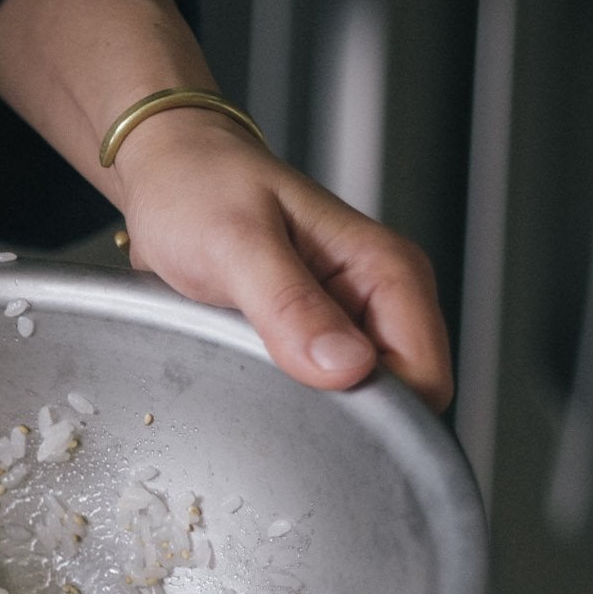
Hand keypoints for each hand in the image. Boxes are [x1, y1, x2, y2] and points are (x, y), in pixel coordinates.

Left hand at [109, 112, 453, 408]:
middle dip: (345, 419)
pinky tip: (245, 379)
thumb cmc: (199, 188)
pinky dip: (284, 400)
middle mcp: (378, 300)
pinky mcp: (309, 340)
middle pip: (397, 401)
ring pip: (356, 404)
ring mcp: (345, 323)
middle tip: (271, 399)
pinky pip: (317, 392)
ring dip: (309, 412)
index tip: (319, 417)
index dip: (382, 413)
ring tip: (250, 377)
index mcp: (386, 270)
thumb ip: (290, 305)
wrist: (166, 174)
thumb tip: (346, 366)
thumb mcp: (238, 243)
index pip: (426, 377)